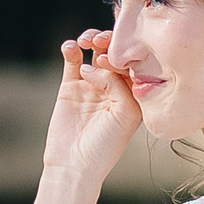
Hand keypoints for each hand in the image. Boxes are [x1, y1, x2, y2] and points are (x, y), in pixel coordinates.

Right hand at [40, 30, 141, 185]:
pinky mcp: (70, 86)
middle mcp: (114, 87)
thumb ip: (118, 84)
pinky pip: (72, 60)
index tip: (118, 56)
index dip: (126, 53)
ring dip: (92, 40)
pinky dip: (71, 49)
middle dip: (110, 42)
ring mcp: (92, 85)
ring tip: (87, 41)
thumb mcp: (125, 113)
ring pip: (93, 52)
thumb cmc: (106, 144)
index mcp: (133, 94)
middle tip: (103, 41)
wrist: (75, 163)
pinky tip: (71, 47)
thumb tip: (95, 64)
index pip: (133, 63)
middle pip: (114, 53)